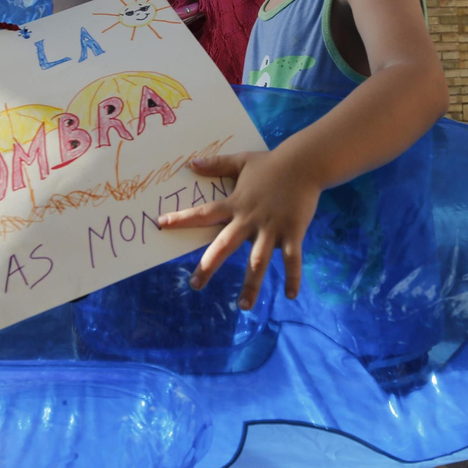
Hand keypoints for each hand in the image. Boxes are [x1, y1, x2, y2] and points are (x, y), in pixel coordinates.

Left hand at [157, 151, 320, 309]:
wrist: (305, 162)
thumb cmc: (272, 163)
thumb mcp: (241, 161)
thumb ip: (217, 164)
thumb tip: (191, 163)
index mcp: (236, 204)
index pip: (204, 213)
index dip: (182, 219)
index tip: (162, 224)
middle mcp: (249, 219)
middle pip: (224, 245)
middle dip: (209, 266)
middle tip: (195, 285)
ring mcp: (271, 228)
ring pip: (258, 261)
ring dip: (251, 285)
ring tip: (243, 306)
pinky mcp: (292, 232)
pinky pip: (293, 259)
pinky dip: (292, 278)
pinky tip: (290, 296)